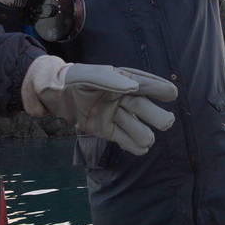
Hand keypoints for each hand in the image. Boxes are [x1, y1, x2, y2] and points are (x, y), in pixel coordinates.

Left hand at [21, 57, 176, 155]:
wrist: (51, 94)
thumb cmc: (71, 80)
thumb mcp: (88, 76)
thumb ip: (110, 81)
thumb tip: (134, 87)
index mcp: (122, 81)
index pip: (147, 84)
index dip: (160, 89)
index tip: (172, 94)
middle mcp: (123, 99)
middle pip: (148, 110)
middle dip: (158, 117)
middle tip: (164, 122)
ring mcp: (116, 115)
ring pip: (139, 128)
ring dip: (144, 135)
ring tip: (145, 139)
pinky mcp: (107, 130)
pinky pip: (126, 140)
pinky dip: (135, 146)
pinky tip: (140, 148)